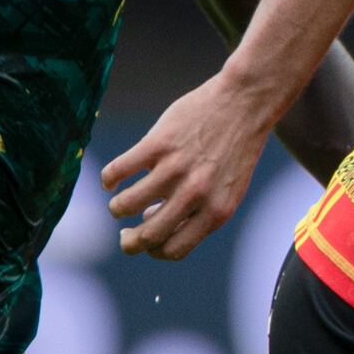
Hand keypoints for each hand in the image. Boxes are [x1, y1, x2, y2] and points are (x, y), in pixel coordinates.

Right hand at [102, 71, 274, 260]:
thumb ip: (199, 211)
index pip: (174, 250)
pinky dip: (108, 179)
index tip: (146, 239)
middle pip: (148, 235)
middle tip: (123, 235)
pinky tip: (111, 180)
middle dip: (129, 242)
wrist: (245, 103)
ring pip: (126, 204)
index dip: (153, 250)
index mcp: (216, 211)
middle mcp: (196, 194)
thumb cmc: (234, 149)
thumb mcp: (228, 189)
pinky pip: (118, 171)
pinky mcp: (158, 144)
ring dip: (117, 208)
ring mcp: (175, 168)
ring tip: (118, 202)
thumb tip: (151, 218)